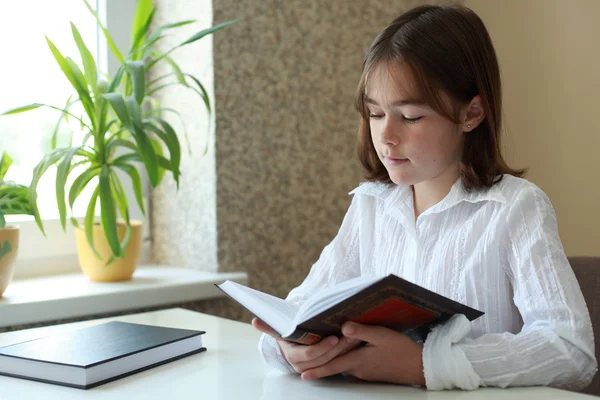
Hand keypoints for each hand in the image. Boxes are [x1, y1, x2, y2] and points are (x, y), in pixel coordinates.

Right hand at [252, 318, 360, 372]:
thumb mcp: (278, 330)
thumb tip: (254, 321)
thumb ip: (268, 326)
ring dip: (345, 349)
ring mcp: (315, 367)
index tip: (333, 337)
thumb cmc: (285, 334)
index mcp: (292, 355)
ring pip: (333, 361)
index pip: (309, 354)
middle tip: (351, 335)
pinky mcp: (324, 366)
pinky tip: (355, 341)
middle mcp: (303, 365)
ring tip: (356, 335)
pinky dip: (346, 351)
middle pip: (324, 359)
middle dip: (339, 347)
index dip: (322, 347)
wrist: (289, 345)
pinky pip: (337, 361)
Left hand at [300, 321, 424, 385]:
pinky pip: (352, 366)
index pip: (332, 366)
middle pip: (335, 367)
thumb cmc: (401, 349)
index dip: (317, 370)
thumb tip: (343, 327)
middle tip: (304, 369)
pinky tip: (342, 354)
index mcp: (358, 360)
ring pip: (343, 366)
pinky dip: (343, 361)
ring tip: (318, 358)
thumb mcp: (381, 335)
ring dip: (331, 363)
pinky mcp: (370, 372)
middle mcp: (358, 369)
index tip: (303, 375)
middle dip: (319, 368)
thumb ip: (361, 331)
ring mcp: (364, 372)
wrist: (418, 366)